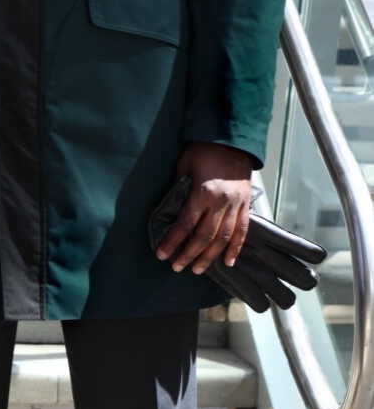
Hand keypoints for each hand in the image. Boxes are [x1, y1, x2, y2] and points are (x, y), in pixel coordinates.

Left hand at [154, 141, 254, 275]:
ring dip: (210, 256)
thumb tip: (171, 209)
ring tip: (197, 269)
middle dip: (189, 254)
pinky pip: (242, 231)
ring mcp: (236, 205)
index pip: (185, 224)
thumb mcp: (184, 164)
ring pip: (223, 238)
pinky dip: (235, 248)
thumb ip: (179, 188)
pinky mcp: (246, 205)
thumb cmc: (204, 149)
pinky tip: (229, 262)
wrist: (233, 138)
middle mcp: (222, 202)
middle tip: (177, 267)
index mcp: (203, 192)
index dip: (172, 241)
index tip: (162, 254)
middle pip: (204, 236)